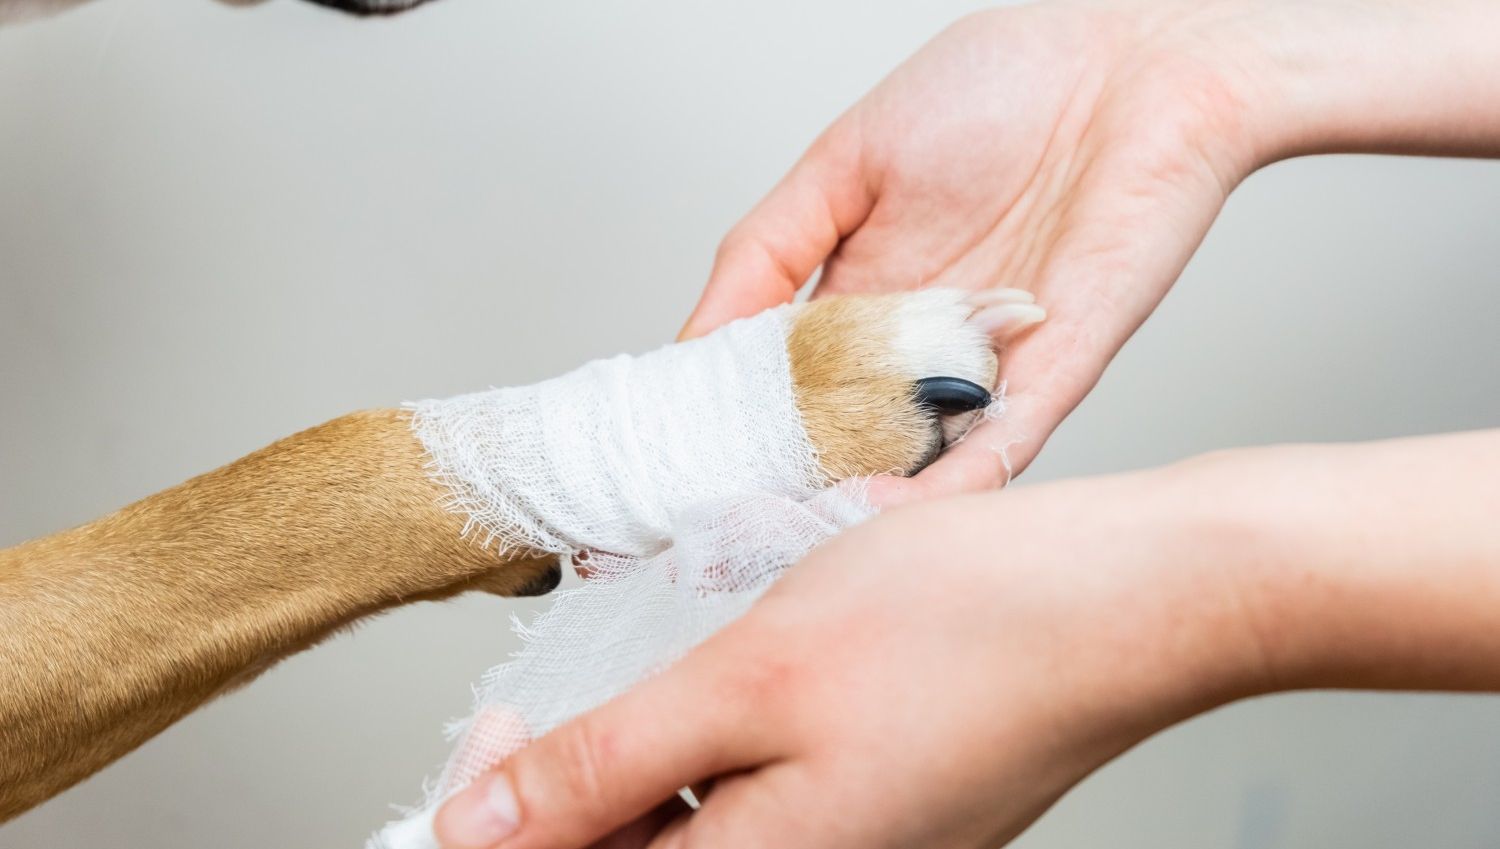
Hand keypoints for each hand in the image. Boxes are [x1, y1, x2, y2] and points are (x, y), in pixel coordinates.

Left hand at [432, 461, 1271, 848]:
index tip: (491, 742)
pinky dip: (715, 746)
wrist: (1133, 600)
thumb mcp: (750, 679)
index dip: (500, 825)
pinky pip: (763, 795)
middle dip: (568, 793)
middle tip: (542, 711)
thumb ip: (609, 766)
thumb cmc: (969, 627)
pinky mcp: (887, 807)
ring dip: (642, 766)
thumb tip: (483, 836)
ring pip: (697, 826)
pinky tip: (730, 684)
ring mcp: (858, 846)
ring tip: (649, 688)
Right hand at [680, 0, 1277, 501]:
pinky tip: (885, 513)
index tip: (677, 475)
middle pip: (840, 443)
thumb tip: (690, 343)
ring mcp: (987, 367)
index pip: (784, 390)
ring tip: (784, 541)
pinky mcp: (1058, 372)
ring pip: (915, 465)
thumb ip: (767, 251)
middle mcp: (921, 349)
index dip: (733, 434)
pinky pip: (998, 445)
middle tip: (715, 535)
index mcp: (863, 301)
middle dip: (784, 491)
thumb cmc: (1001, 86)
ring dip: (855, 507)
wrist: (1133, 59)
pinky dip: (947, 486)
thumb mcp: (842, 162)